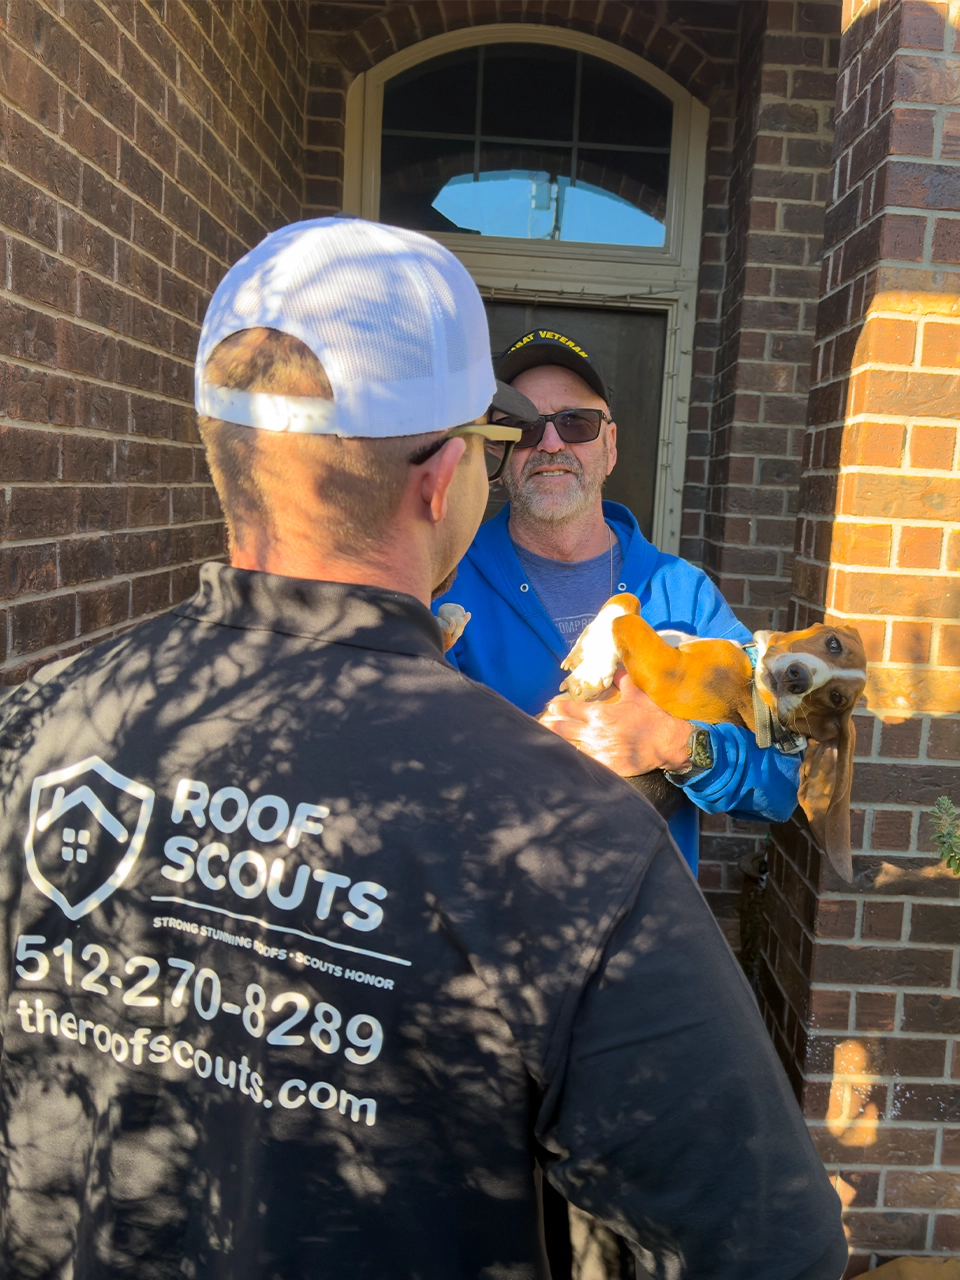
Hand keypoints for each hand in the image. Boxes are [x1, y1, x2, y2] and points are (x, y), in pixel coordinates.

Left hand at [540, 670, 693, 775]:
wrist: (666, 742)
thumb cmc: (651, 716)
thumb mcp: (636, 693)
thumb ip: (621, 679)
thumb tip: (615, 666)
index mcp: (599, 714)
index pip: (569, 710)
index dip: (558, 708)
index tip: (551, 707)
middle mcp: (594, 733)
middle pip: (563, 730)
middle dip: (551, 726)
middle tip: (544, 724)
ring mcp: (599, 752)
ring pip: (570, 748)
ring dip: (559, 744)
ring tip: (549, 743)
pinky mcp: (606, 767)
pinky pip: (584, 764)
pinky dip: (575, 760)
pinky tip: (567, 760)